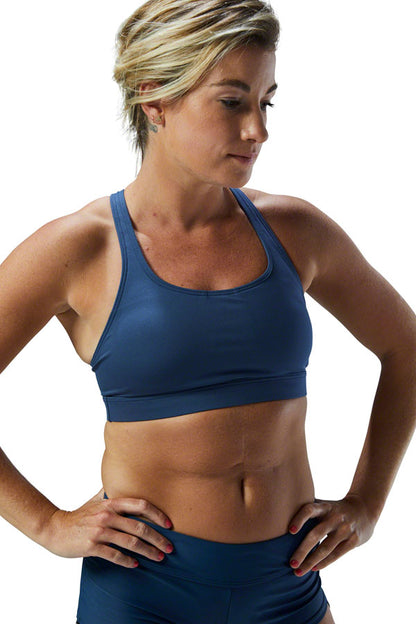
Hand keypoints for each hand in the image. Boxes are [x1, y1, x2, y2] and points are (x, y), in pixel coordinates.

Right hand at [43, 489, 173, 567]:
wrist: (54, 529)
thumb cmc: (79, 516)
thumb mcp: (96, 500)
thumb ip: (110, 492)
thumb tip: (123, 479)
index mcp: (111, 503)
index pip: (140, 504)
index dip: (157, 514)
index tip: (169, 524)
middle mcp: (107, 515)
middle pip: (139, 526)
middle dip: (158, 538)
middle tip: (170, 547)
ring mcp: (99, 531)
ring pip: (130, 542)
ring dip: (147, 551)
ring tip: (159, 557)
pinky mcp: (91, 546)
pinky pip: (114, 555)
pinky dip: (127, 561)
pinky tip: (136, 564)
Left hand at [288, 495, 375, 575]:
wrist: (364, 508)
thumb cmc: (335, 509)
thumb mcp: (324, 504)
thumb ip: (308, 510)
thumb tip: (279, 515)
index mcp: (324, 506)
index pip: (309, 509)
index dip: (299, 519)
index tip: (290, 531)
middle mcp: (335, 517)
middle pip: (316, 534)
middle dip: (302, 550)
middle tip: (291, 563)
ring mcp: (345, 529)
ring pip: (326, 548)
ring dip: (311, 561)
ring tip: (298, 571)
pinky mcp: (354, 540)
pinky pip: (337, 554)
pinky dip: (324, 562)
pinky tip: (314, 568)